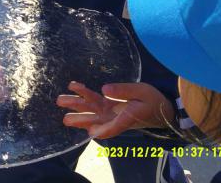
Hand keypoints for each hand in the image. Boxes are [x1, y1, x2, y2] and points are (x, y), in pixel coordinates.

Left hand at [56, 81, 174, 138]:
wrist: (161, 108)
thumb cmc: (153, 101)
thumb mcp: (142, 92)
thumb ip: (124, 91)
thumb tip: (104, 90)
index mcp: (127, 118)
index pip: (114, 127)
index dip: (103, 131)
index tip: (91, 133)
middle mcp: (115, 118)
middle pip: (95, 120)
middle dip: (80, 119)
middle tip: (65, 119)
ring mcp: (111, 112)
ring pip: (91, 110)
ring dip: (76, 105)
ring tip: (60, 100)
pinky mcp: (109, 105)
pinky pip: (94, 101)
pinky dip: (84, 94)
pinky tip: (73, 86)